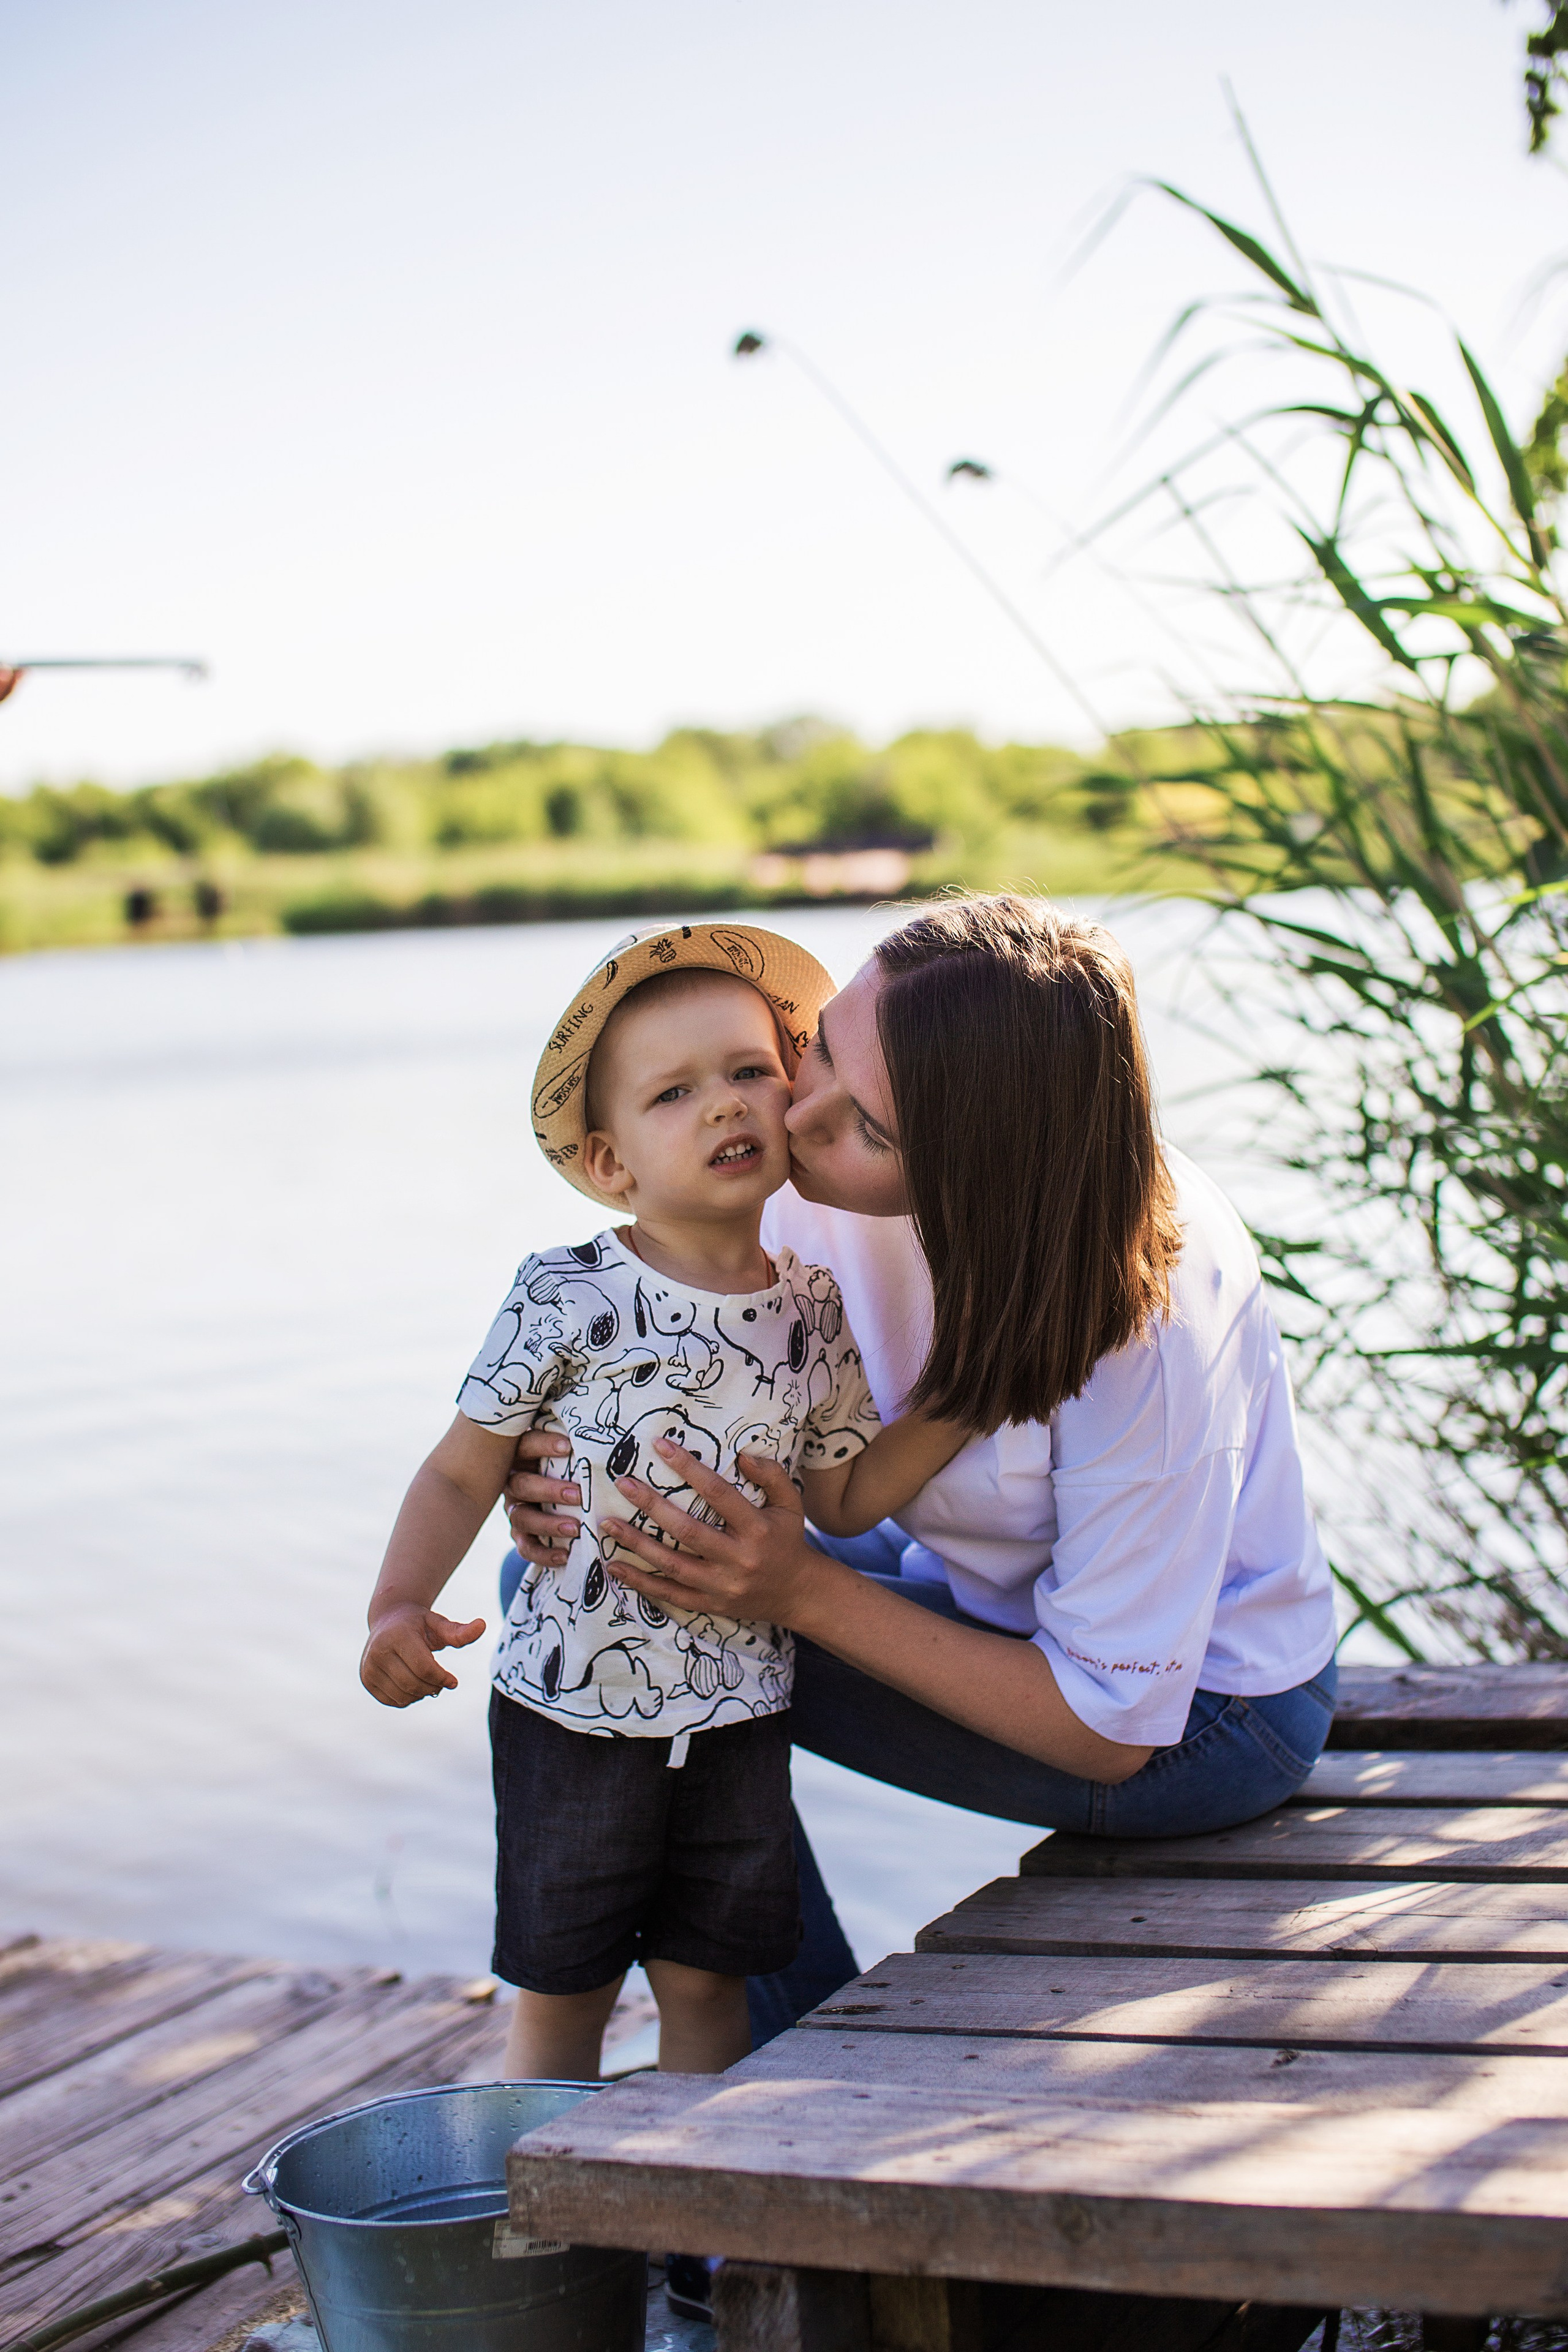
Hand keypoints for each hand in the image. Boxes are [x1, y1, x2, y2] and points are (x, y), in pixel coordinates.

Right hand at [360, 1603, 486, 1706]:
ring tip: (428, 1681)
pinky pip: (393, 1701)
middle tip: (442, 1683)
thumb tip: (482, 1625)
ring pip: (403, 1696)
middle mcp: (377, 1652)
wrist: (388, 1619)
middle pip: (413, 1684)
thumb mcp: (439, 1624)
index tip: (454, 1681)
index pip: (424, 1668)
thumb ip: (460, 1632)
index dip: (442, 1679)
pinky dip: (408, 1698)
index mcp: (396, 1636)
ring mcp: (368, 1667)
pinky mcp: (366, 1680)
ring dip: (422, 1694)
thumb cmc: (419, 1624)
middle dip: (434, 1687)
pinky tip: (414, 1684)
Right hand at [501, 1429, 579, 1566]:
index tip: (568, 1446)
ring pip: (522, 1517)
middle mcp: (514, 1483)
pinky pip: (526, 1547)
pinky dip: (543, 1553)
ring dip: (548, 1523)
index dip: (543, 1445)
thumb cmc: (566, 1465)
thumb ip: (576, 1445)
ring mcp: (515, 1509)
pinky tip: (564, 1555)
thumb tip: (612, 1432)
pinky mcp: (520, 1534)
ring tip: (575, 1527)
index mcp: (522, 1457)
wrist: (551, 1498)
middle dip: (550, 1490)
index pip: (525, 1446)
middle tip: (578, 1495)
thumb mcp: (567, 1453)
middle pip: (523, 1485)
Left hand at [599, 1441, 824, 1624]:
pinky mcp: (709, 1604)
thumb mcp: (791, 1504)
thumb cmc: (788, 1540)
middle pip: (687, 1530)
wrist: (798, 1594)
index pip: (718, 1492)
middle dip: (651, 1505)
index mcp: (757, 1529)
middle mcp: (738, 1558)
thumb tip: (742, 1454)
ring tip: (607, 1523)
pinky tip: (614, 1566)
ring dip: (636, 1543)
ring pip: (671, 1564)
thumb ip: (772, 1475)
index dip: (688, 1468)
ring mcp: (721, 1585)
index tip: (660, 1446)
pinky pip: (669, 1594)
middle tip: (622, 1483)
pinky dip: (640, 1582)